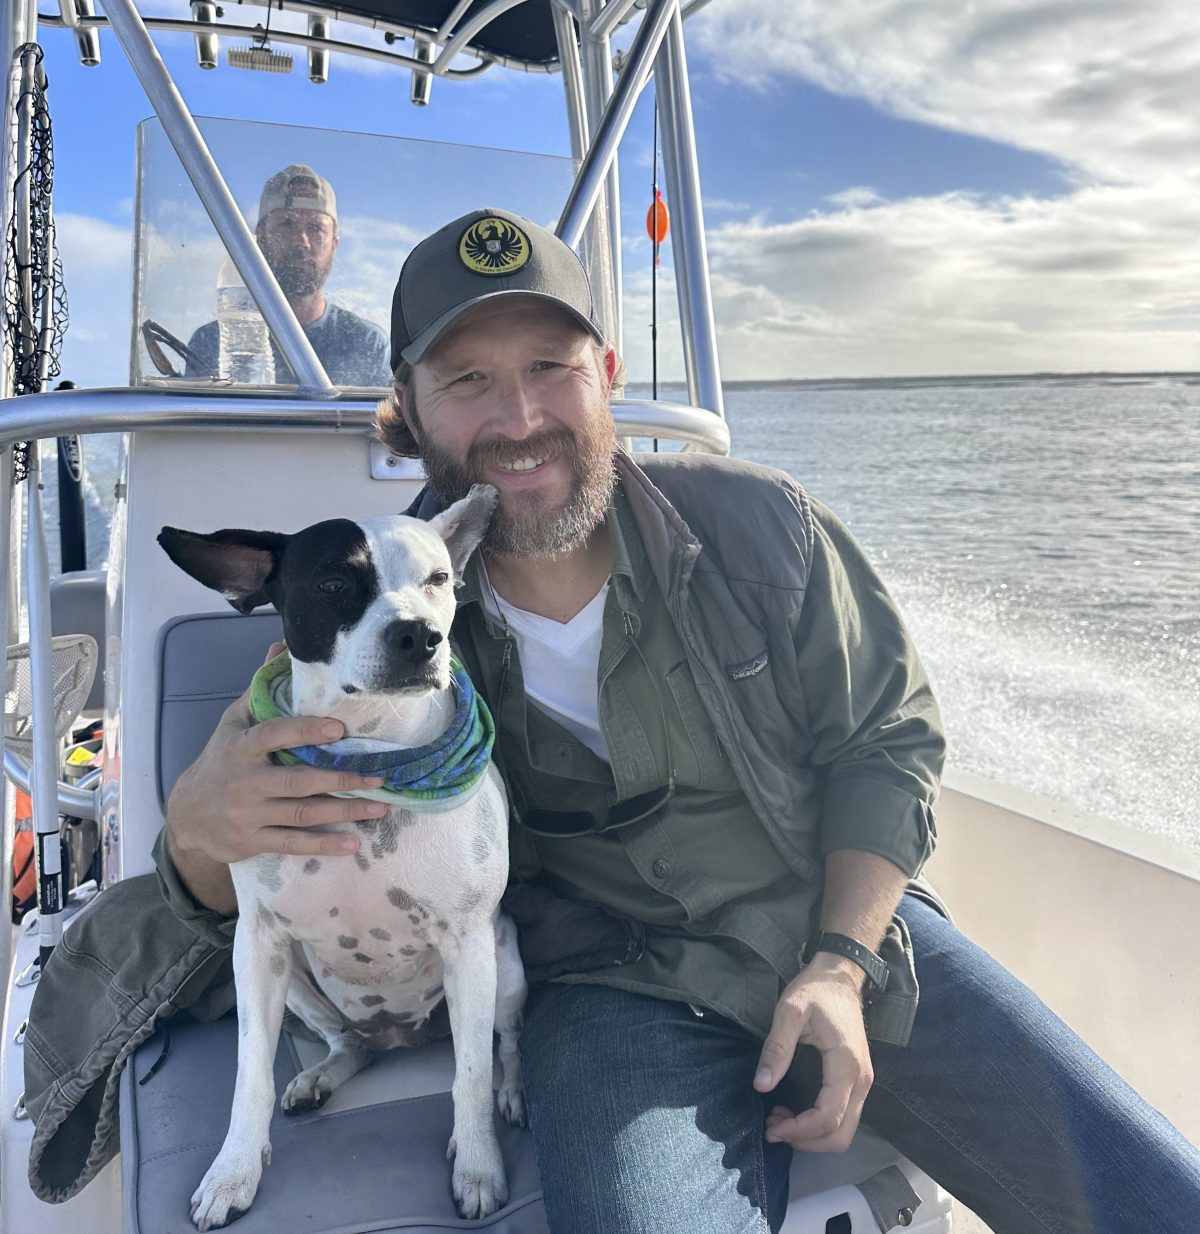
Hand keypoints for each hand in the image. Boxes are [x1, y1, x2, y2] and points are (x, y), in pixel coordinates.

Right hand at [165, 643, 387, 909]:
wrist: (187, 814)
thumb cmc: (222, 759)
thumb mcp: (234, 722)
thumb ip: (260, 689)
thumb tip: (282, 647)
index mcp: (241, 747)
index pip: (273, 735)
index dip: (304, 731)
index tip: (339, 730)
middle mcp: (245, 782)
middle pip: (298, 782)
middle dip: (340, 779)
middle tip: (379, 777)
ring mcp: (249, 815)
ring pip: (302, 814)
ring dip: (345, 811)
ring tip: (381, 806)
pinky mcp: (253, 841)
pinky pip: (293, 843)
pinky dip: (324, 844)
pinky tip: (353, 842)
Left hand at [753, 957, 873, 1152]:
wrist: (840, 975)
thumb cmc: (815, 989)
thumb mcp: (789, 1011)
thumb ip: (776, 1048)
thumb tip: (761, 1086)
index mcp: (846, 1065)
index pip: (827, 1117)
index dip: (799, 1131)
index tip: (771, 1127)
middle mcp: (862, 1080)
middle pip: (841, 1135)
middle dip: (806, 1141)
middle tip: (772, 1129)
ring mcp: (863, 1082)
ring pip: (844, 1130)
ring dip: (812, 1136)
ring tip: (779, 1121)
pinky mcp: (857, 1080)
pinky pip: (843, 1116)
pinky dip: (820, 1125)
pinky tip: (793, 1112)